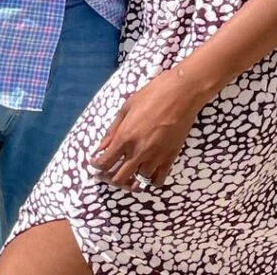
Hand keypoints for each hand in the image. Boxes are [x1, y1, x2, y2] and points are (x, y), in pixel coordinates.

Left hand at [90, 69, 202, 188]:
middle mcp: (138, 151)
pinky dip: (149, 181)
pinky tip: (145, 173)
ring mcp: (155, 157)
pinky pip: (157, 180)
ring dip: (129, 181)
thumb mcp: (126, 107)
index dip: (97, 165)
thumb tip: (100, 148)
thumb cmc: (152, 94)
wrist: (181, 93)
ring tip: (126, 175)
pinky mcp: (170, 158)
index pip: (105, 163)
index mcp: (125, 137)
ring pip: (138, 182)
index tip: (95, 162)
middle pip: (118, 178)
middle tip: (107, 171)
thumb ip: (112, 130)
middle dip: (109, 177)